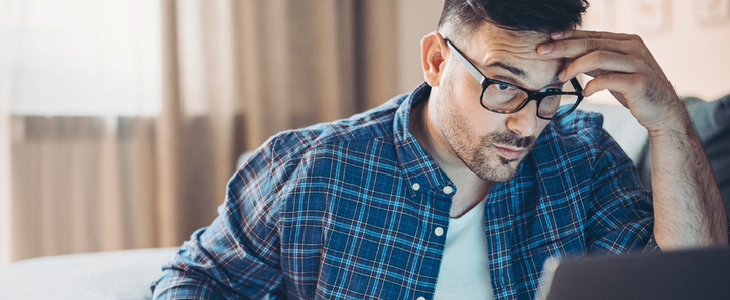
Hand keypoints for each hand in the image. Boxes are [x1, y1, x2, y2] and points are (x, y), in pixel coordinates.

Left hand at [537, 30, 684, 131]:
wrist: (663, 112)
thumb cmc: (635, 91)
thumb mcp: (614, 71)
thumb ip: (596, 61)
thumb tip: (567, 55)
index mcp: (627, 41)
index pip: (593, 35)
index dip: (569, 36)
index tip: (549, 38)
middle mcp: (634, 48)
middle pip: (592, 43)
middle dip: (563, 47)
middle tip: (542, 52)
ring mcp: (638, 63)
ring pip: (598, 57)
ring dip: (574, 67)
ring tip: (560, 77)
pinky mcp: (639, 82)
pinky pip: (608, 80)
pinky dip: (591, 86)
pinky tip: (584, 93)